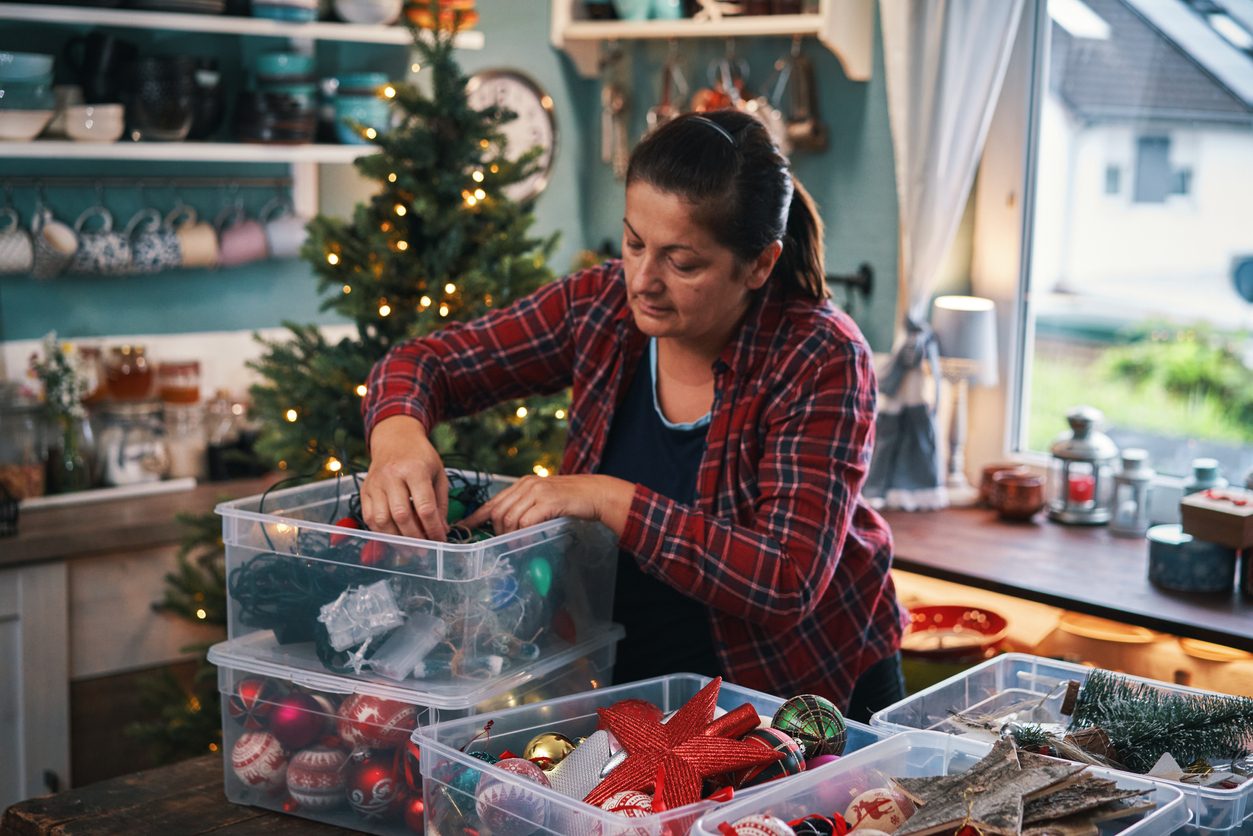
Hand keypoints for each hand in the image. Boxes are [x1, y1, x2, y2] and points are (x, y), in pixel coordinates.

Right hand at [361, 415, 449, 540]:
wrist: (395, 438)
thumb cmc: (420, 457)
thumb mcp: (439, 474)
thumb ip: (440, 503)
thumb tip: (441, 530)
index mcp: (415, 469)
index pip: (425, 507)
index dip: (433, 528)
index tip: (441, 540)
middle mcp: (392, 476)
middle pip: (401, 516)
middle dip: (414, 538)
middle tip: (424, 550)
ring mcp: (375, 483)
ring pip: (382, 520)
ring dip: (396, 539)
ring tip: (409, 548)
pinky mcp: (364, 490)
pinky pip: (369, 517)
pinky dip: (381, 532)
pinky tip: (394, 537)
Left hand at [462, 474, 633, 536]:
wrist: (596, 493)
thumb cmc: (571, 500)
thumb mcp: (544, 499)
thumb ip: (527, 507)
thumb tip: (509, 528)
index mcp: (524, 483)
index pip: (493, 501)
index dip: (476, 516)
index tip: (463, 527)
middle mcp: (528, 484)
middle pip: (499, 511)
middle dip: (497, 531)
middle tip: (502, 544)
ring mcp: (538, 491)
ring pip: (510, 517)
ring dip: (510, 535)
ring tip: (516, 545)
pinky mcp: (549, 501)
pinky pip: (526, 521)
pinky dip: (523, 535)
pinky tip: (526, 541)